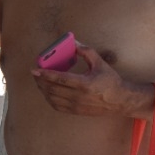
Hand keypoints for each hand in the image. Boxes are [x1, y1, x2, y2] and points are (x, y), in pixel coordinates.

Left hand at [31, 40, 154, 117]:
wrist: (120, 101)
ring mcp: (76, 106)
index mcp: (84, 84)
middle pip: (52, 89)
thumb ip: (86, 52)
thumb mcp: (100, 63)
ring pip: (52, 98)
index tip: (35, 70)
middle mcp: (78, 96)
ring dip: (43, 90)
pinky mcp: (75, 111)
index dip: (45, 74)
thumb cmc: (110, 81)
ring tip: (40, 81)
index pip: (59, 78)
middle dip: (40, 80)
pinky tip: (47, 92)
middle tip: (36, 73)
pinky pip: (57, 106)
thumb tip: (73, 43)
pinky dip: (49, 99)